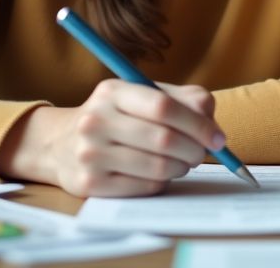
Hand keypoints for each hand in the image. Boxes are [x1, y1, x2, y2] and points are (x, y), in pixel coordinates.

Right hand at [0, 80, 223, 196]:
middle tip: (202, 153)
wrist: (61, 144)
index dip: (198, 124)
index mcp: (112, 91)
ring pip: (158, 167)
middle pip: (164, 139)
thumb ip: (185, 100)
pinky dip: (162, 182)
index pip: (164, 107)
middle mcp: (95, 120)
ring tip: (181, 162)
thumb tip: (213, 126)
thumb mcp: (144, 95)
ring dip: (181, 168)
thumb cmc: (118, 117)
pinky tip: (159, 174)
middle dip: (195, 149)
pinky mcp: (90, 184)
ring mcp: (89, 154)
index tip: (218, 138)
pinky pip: (145, 187)